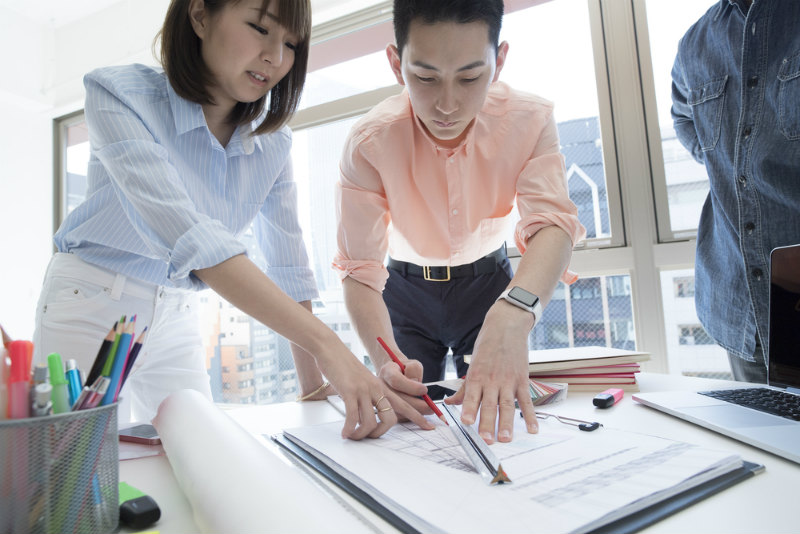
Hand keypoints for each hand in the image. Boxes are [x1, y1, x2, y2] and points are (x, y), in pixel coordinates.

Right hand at [314, 344, 433, 439]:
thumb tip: (373, 414)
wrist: (331, 349)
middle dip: (381, 433)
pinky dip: (349, 429)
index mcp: (382, 387)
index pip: (405, 404)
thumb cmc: (345, 367)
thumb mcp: (364, 380)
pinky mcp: (349, 391)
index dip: (419, 417)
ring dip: (361, 434)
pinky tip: (344, 433)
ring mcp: (364, 390)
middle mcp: (377, 389)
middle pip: (391, 418)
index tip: (430, 427)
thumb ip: (371, 394)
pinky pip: (353, 417)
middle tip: (370, 437)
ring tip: (352, 436)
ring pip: (370, 422)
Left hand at [444, 302, 537, 443]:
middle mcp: (492, 380)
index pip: (472, 397)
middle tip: (486, 439)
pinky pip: (526, 400)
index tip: (466, 423)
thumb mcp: (472, 365)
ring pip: (507, 405)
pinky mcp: (522, 379)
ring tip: (505, 438)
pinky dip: (530, 415)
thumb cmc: (487, 346)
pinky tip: (532, 429)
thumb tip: (449, 403)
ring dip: (507, 423)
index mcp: (477, 377)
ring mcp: (508, 381)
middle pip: (489, 404)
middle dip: (487, 423)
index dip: (469, 410)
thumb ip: (464, 389)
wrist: (507, 327)